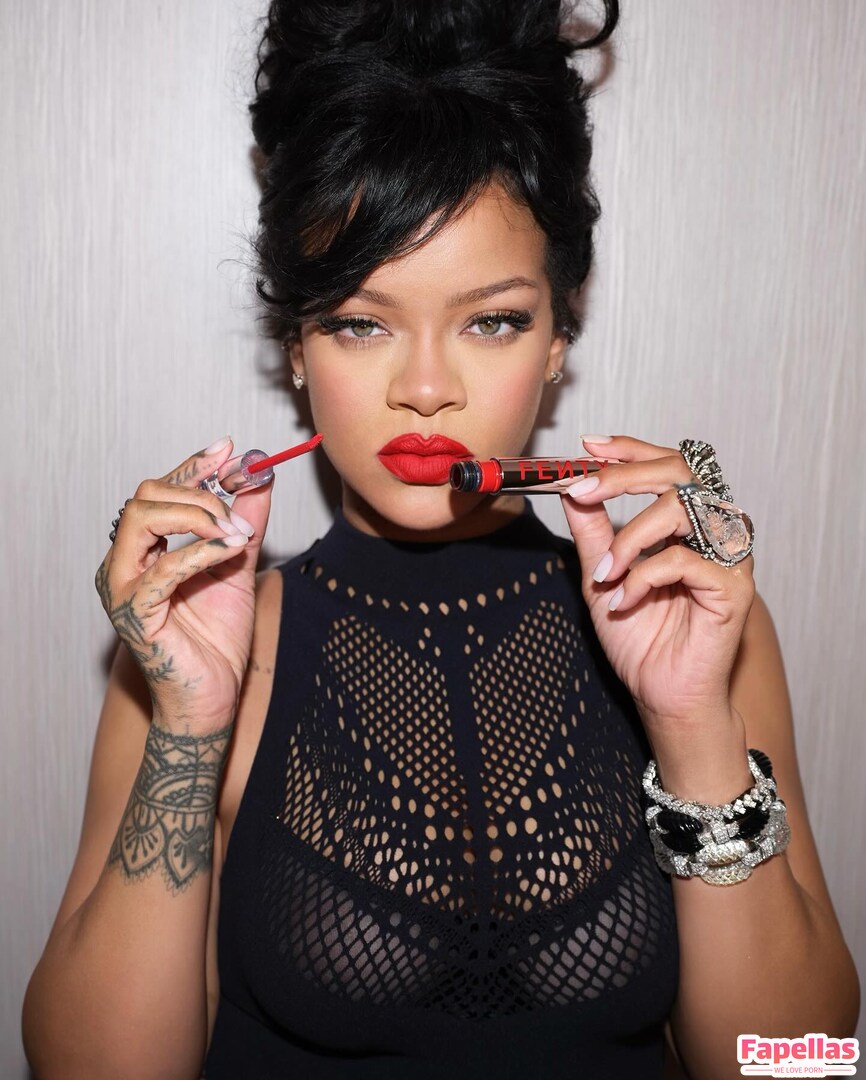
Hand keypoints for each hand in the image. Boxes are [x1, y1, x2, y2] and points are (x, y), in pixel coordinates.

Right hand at [95, 438, 272, 732]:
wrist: (215, 694)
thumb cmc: (218, 638)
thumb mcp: (239, 565)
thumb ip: (245, 521)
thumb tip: (260, 476)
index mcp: (145, 549)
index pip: (159, 491)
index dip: (193, 466)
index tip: (228, 450)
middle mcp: (125, 563)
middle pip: (145, 497)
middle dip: (197, 493)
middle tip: (236, 514)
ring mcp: (124, 587)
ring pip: (140, 519)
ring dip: (195, 517)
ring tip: (235, 535)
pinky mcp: (134, 613)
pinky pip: (162, 569)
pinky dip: (199, 552)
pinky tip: (230, 550)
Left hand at [560, 435, 754, 736]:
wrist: (658, 692)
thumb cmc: (638, 636)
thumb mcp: (601, 574)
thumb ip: (592, 530)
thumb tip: (572, 487)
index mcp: (685, 521)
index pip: (666, 465)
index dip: (629, 449)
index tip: (589, 446)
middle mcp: (712, 529)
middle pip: (679, 471)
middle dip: (624, 476)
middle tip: (583, 490)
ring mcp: (728, 556)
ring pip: (681, 509)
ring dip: (629, 537)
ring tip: (604, 574)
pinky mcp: (734, 587)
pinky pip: (683, 560)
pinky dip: (643, 576)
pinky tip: (624, 600)